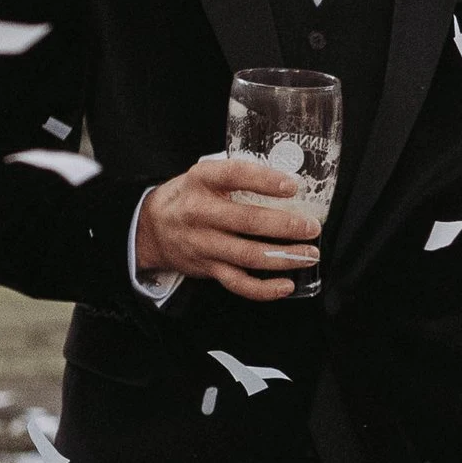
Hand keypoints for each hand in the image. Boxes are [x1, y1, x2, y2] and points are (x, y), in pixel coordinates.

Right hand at [134, 153, 323, 301]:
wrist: (149, 228)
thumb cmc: (186, 197)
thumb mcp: (203, 175)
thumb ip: (237, 175)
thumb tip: (286, 173)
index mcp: (201, 180)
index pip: (235, 175)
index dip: (265, 181)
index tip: (293, 186)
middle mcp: (200, 213)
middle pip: (247, 221)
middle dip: (286, 226)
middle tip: (311, 227)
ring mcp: (204, 243)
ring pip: (247, 255)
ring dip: (283, 257)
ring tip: (309, 255)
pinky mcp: (208, 268)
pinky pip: (238, 283)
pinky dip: (263, 289)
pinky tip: (285, 285)